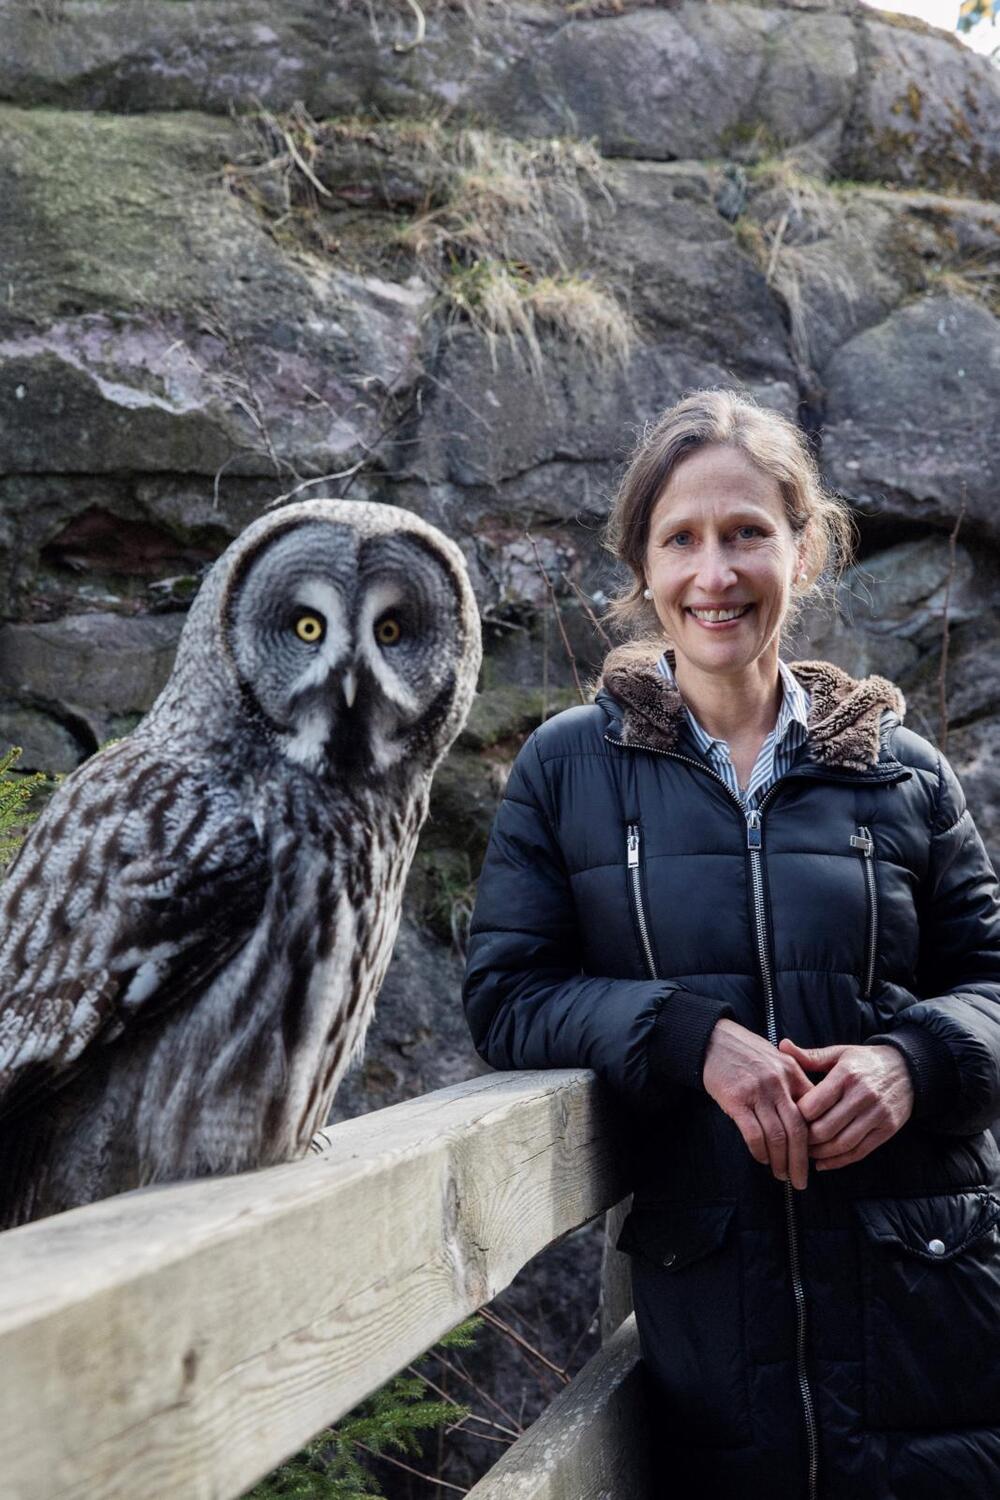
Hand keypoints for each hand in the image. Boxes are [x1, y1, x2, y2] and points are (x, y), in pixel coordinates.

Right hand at [703, 1019, 812, 1189]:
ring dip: (780, 1161)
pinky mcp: (736, 1100)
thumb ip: (794, 1083)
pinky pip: (753, 1134)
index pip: (812, 1112)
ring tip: (782, 1176)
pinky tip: (761, 1159)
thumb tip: (809, 1115)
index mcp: (792, 1073)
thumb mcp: (778, 1059)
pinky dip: (760, 1151)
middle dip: (801, 1161)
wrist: (713, 1039)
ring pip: (777, 1136)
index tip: (814, 1158)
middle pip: (797, 1130)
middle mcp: (778, 1083)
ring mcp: (757, 1092)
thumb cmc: (746, 1052)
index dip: (815, 1140)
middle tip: (801, 1181)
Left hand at [778, 1039, 914, 1170]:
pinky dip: (838, 1162)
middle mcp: (863, 1096)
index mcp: (846, 1075)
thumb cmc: (865, 1061)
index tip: (787, 1117)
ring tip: (805, 1152)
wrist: (908, 1069)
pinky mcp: (887, 1130)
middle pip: (825, 1129)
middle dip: (805, 1139)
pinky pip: (859, 1152)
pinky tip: (823, 1163)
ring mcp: (877, 1115)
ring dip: (819, 1153)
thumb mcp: (839, 1053)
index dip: (796, 1115)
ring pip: (841, 1144)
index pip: (813, 1104)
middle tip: (793, 1139)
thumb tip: (782, 1045)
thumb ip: (810, 1056)